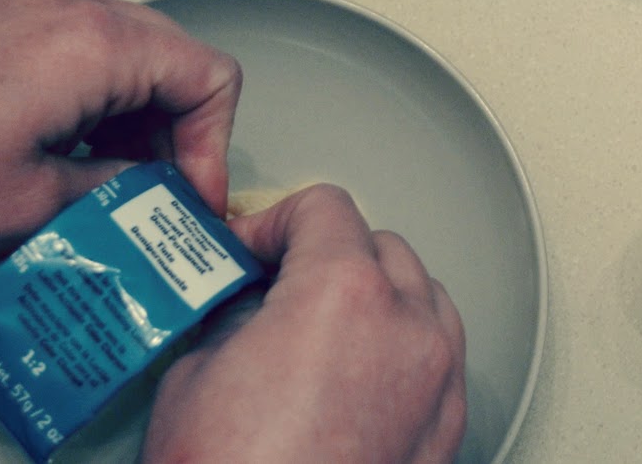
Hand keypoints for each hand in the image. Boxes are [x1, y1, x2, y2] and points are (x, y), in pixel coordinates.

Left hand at [0, 0, 241, 274]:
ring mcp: (25, 5)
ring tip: (109, 187)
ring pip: (129, 52)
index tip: (190, 199)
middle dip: (179, 134)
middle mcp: (63, 6)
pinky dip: (95, 99)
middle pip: (173, 57)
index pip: (208, 76)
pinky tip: (69, 156)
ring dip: (136, 119)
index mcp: (89, 43)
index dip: (213, 148)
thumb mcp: (40, 211)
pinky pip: (80, 47)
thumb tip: (162, 199)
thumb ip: (126, 194)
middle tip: (162, 200)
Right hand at [144, 184, 466, 463]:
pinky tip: (359, 373)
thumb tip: (247, 308)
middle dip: (327, 255)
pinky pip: (439, 360)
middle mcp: (406, 327)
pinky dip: (405, 351)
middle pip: (380, 245)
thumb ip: (236, 314)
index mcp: (345, 291)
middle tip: (275, 285)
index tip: (251, 249)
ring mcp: (436, 382)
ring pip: (423, 297)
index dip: (273, 221)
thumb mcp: (196, 370)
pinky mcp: (445, 434)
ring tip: (322, 326)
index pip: (323, 207)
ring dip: (377, 296)